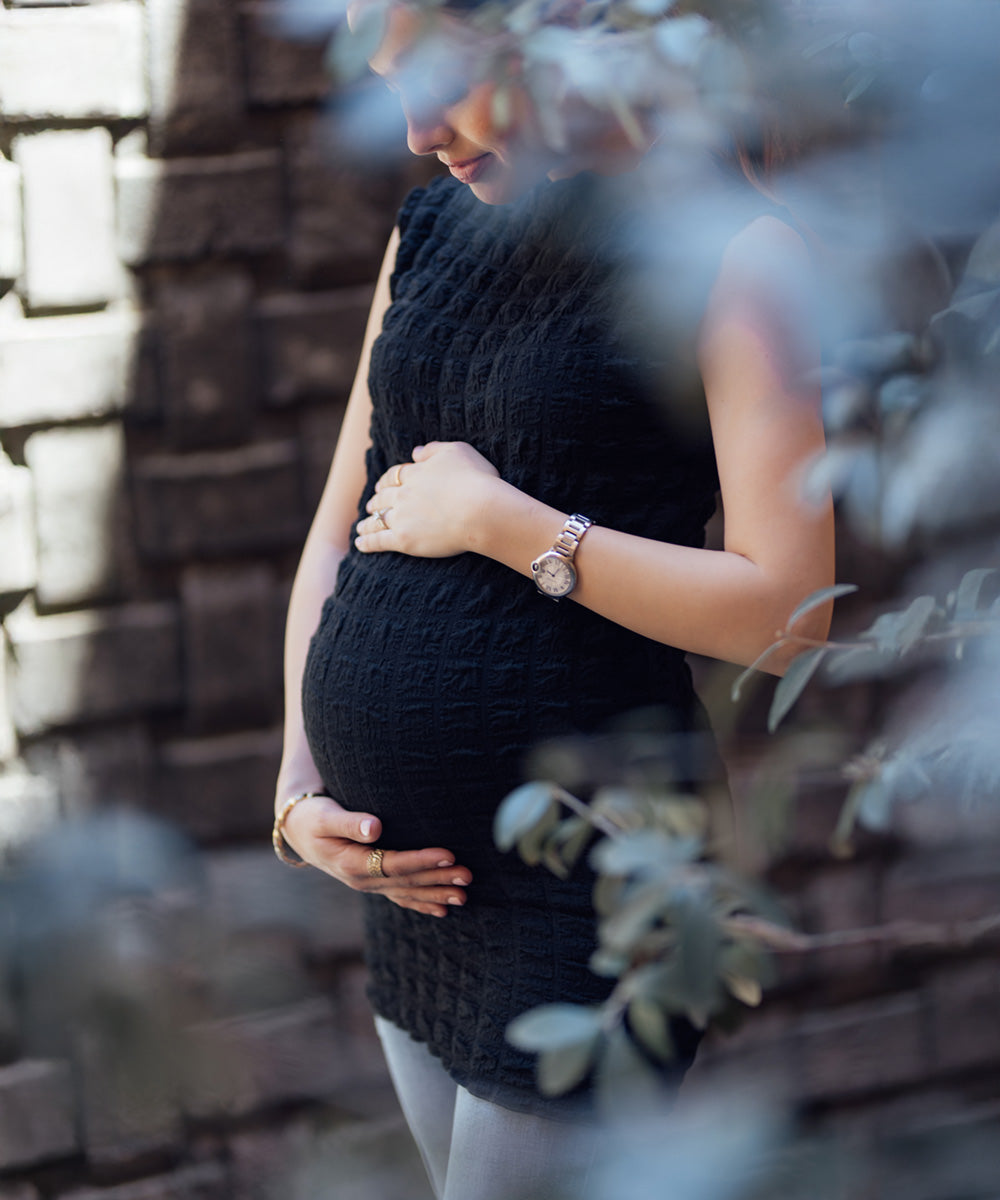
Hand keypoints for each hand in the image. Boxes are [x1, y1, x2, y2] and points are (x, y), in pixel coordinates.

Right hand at [281, 794, 470, 917]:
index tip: (449, 854)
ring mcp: (368, 885)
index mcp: (351, 865)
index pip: (394, 864)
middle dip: (438, 880)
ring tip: (464, 895)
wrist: (298, 831)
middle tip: (468, 876)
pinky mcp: (373, 882)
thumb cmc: (313, 817)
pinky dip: (422, 903)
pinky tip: (443, 910)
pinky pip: (401, 896)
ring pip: (407, 893)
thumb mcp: (325, 816)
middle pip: (406, 882)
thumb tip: (374, 827)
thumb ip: (349, 821)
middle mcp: (362, 880)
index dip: (422, 861)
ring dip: (436, 894)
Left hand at [355, 441, 499, 557]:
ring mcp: (402, 518)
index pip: (394, 476)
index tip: (382, 486)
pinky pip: (379, 540)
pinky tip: (359, 543)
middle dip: (375, 501)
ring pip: (378, 519)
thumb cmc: (476, 479)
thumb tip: (415, 452)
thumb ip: (433, 450)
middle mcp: (404, 494)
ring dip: (367, 522)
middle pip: (383, 498)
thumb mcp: (457, 451)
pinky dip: (367, 542)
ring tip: (361, 527)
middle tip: (370, 506)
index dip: (386, 481)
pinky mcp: (404, 540)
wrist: (480, 510)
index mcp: (415, 473)